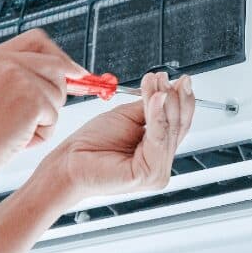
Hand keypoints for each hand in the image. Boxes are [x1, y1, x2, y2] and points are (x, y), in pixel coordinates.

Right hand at [0, 29, 86, 169]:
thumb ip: (21, 76)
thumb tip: (69, 72)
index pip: (37, 40)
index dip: (59, 55)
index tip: (75, 71)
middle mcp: (2, 61)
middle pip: (56, 64)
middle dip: (61, 88)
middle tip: (47, 112)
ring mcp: (18, 78)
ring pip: (58, 92)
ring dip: (47, 116)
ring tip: (19, 129)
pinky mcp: (32, 98)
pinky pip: (55, 115)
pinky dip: (44, 131)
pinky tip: (21, 138)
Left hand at [50, 72, 194, 200]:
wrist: (69, 162)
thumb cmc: (90, 145)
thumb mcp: (127, 117)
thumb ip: (150, 109)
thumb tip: (167, 91)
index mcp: (157, 152)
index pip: (179, 124)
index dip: (183, 100)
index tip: (181, 80)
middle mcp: (161, 165)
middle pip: (178, 126)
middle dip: (174, 98)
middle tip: (167, 78)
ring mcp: (157, 172)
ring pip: (170, 130)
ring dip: (165, 101)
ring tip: (158, 82)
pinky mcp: (149, 175)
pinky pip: (158, 138)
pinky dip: (157, 115)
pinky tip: (156, 98)